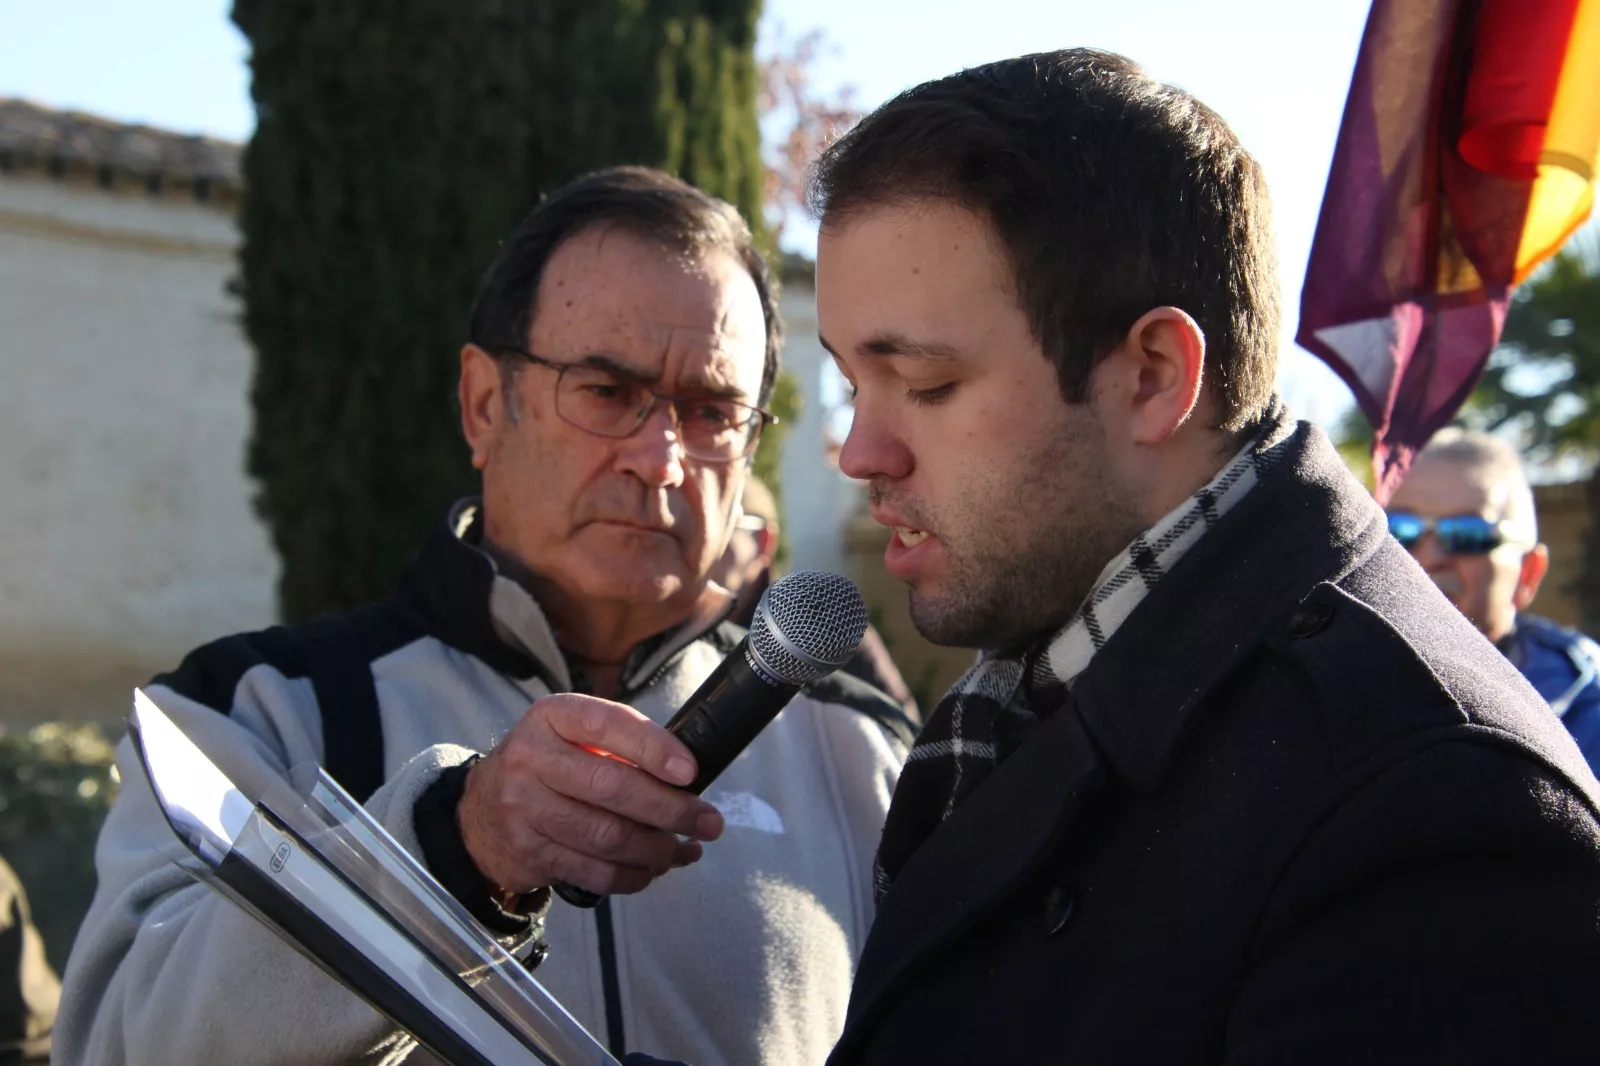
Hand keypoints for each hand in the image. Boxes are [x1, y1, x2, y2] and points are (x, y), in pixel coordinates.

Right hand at [457, 694, 724, 895]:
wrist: (478, 814)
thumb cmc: (545, 768)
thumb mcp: (569, 736)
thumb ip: (619, 745)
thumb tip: (687, 777)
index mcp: (550, 717)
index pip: (606, 725)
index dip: (653, 748)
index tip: (691, 772)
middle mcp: (530, 758)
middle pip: (613, 787)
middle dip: (671, 809)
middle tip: (708, 822)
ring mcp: (524, 808)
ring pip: (608, 836)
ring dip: (658, 849)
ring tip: (685, 850)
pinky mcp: (528, 852)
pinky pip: (594, 871)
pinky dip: (633, 876)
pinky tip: (652, 869)